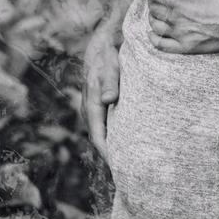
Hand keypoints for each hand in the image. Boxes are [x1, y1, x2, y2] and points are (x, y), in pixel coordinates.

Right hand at [82, 24, 120, 160]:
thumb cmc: (108, 55)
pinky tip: (126, 142)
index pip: (98, 135)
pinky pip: (105, 125)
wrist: (101, 44)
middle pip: (100, 139)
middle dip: (111, 155)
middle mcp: (90, 110)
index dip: (107, 153)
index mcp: (92, 105)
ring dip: (112, 146)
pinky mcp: (100, 106)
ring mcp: (94, 109)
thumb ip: (111, 82)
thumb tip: (109, 100)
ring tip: (128, 163)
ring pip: (102, 133)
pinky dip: (113, 135)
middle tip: (127, 173)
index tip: (117, 167)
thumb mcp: (111, 66)